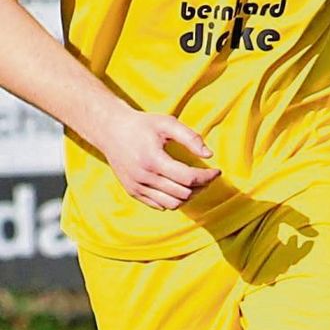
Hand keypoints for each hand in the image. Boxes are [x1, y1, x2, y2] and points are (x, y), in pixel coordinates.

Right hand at [93, 109, 220, 209]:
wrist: (111, 131)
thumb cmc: (143, 125)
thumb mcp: (168, 124)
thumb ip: (191, 138)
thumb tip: (209, 155)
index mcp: (154, 161)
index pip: (188, 178)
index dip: (207, 177)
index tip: (218, 171)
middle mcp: (144, 178)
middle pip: (183, 193)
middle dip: (202, 186)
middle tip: (209, 175)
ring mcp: (137, 188)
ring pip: (172, 204)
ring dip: (190, 196)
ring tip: (198, 183)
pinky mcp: (133, 192)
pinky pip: (159, 205)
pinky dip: (174, 200)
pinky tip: (181, 187)